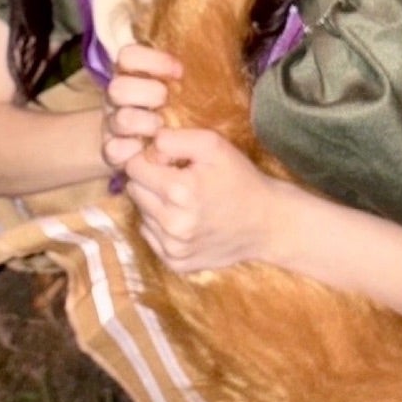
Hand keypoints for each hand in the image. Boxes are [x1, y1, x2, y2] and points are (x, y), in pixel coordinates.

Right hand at [104, 44, 181, 168]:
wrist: (180, 156)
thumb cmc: (186, 113)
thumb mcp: (189, 88)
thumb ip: (185, 73)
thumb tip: (205, 52)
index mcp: (133, 75)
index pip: (128, 56)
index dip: (152, 60)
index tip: (179, 71)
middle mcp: (118, 98)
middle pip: (118, 87)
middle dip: (148, 93)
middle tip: (167, 101)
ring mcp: (113, 124)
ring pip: (120, 118)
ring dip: (145, 122)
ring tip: (162, 127)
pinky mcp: (113, 152)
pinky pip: (114, 149)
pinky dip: (134, 150)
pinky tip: (149, 149)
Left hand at [124, 127, 280, 273]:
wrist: (267, 222)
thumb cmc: (240, 179)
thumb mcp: (213, 145)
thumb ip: (172, 139)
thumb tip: (145, 148)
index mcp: (179, 191)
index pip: (134, 167)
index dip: (152, 159)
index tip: (173, 162)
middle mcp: (172, 223)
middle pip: (134, 190)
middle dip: (151, 181)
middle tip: (180, 180)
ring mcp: (173, 247)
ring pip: (141, 213)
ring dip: (157, 204)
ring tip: (186, 200)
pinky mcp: (176, 262)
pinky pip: (150, 236)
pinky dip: (162, 225)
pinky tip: (187, 219)